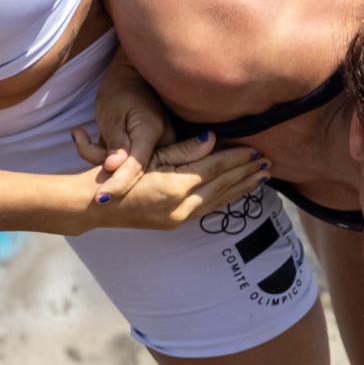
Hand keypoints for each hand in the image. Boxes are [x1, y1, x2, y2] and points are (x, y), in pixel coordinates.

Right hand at [68, 143, 266, 230]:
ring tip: (261, 178)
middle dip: (246, 174)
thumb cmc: (116, 174)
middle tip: (269, 164)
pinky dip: (225, 199)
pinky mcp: (174, 224)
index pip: (215, 169)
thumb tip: (213, 140)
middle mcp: (180, 206)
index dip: (237, 159)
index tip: (256, 150)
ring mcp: (177, 219)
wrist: (94, 206)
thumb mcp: (149, 155)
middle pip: (222, 187)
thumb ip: (183, 150)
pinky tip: (235, 192)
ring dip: (241, 189)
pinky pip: (207, 210)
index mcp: (175, 186)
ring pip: (218, 201)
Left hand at [73, 94, 207, 195]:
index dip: (118, 183)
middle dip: (102, 165)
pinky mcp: (154, 154)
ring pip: (129, 169)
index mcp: (153, 131)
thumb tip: (115, 168)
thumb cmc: (120, 92)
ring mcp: (162, 150)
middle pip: (133, 171)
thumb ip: (115, 142)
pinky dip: (105, 156)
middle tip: (80, 139)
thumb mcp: (112, 114)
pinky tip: (84, 134)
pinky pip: (130, 165)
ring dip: (100, 156)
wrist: (133, 79)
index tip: (101, 198)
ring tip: (80, 133)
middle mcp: (164, 143)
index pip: (137, 166)